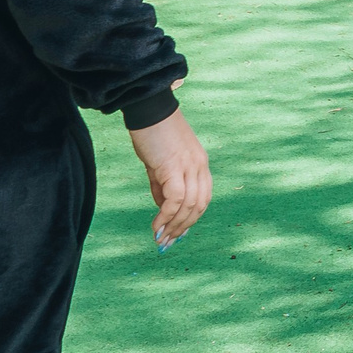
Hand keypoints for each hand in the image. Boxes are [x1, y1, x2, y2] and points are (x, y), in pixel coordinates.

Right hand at [129, 108, 213, 245]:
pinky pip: (175, 199)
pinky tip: (156, 226)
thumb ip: (163, 187)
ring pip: (188, 205)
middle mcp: (200, 167)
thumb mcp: (160, 164)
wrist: (149, 110)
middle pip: (199, 206)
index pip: (203, 198)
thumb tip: (163, 210)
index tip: (178, 233)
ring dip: (175, 226)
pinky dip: (166, 216)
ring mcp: (190, 167)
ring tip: (161, 239)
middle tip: (168, 242)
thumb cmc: (153, 134)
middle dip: (184, 227)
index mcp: (200, 165)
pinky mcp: (174, 167)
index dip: (192, 218)